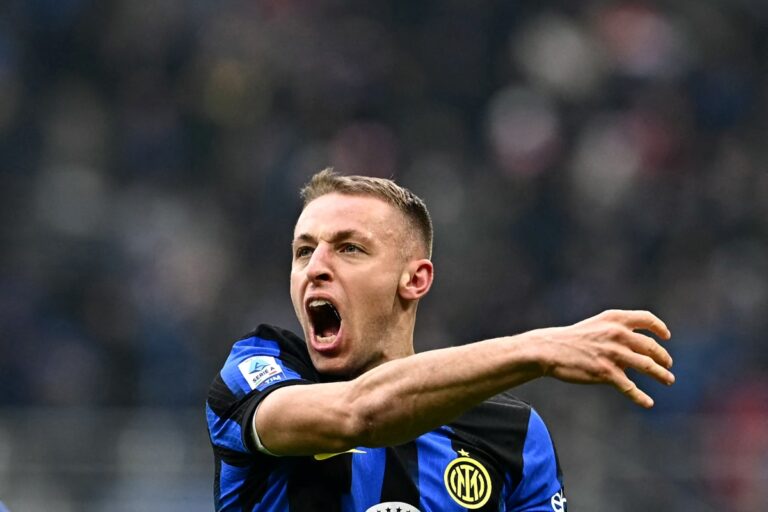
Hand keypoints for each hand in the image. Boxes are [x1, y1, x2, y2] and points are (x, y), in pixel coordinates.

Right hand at [535, 309, 673, 407]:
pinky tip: (648, 403)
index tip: (666, 337)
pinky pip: (630, 388)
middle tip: (667, 365)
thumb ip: (617, 331)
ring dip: (661, 375)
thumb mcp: (596, 325)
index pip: (647, 319)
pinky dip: (641, 397)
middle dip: (663, 358)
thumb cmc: (572, 339)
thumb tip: (638, 347)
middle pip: (651, 347)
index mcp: (615, 319)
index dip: (660, 328)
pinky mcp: (606, 373)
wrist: (550, 350)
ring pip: (647, 366)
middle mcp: (617, 334)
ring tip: (668, 380)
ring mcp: (613, 354)